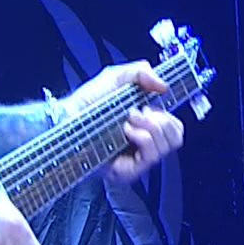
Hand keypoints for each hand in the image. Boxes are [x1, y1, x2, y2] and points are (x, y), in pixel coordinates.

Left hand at [63, 62, 185, 185]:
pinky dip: (143, 138)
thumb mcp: (116, 77)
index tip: (155, 103)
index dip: (169, 115)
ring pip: (166, 146)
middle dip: (161, 120)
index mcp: (145, 126)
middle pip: (176, 137)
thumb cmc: (87, 102)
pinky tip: (127, 130)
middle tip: (139, 112)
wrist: (67, 117)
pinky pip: (150, 156)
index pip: (174, 128)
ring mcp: (136, 159)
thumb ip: (141, 72)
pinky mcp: (128, 171)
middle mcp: (143, 144)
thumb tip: (163, 85)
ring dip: (150, 127)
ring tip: (128, 120)